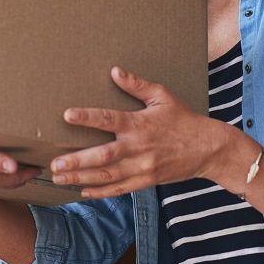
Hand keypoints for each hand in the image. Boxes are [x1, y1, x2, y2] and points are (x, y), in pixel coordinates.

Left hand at [49, 67, 229, 197]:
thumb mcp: (163, 96)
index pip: (109, 119)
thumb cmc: (184, 119)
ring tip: (59, 178)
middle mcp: (138, 148)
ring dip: (81, 178)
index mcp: (140, 124)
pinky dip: (100, 192)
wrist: (208, 149)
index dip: (88, 117)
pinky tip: (82, 191)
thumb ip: (137, 85)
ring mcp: (142, 168)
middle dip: (77, 161)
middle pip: (103, 156)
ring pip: (107, 176)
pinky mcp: (146, 181)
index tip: (67, 115)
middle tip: (54, 164)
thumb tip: (115, 71)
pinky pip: (120, 189)